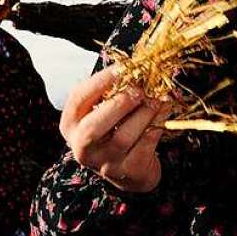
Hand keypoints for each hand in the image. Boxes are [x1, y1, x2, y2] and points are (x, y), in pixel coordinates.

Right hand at [60, 66, 168, 192]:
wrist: (130, 170)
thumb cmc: (116, 131)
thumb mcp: (106, 111)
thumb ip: (114, 91)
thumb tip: (139, 64)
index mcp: (71, 125)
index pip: (78, 99)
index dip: (101, 81)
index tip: (124, 67)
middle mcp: (82, 147)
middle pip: (95, 126)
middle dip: (120, 104)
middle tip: (140, 89)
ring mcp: (104, 163)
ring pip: (123, 137)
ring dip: (144, 113)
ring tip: (157, 99)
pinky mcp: (128, 171)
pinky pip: (145, 145)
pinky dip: (158, 124)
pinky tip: (165, 109)